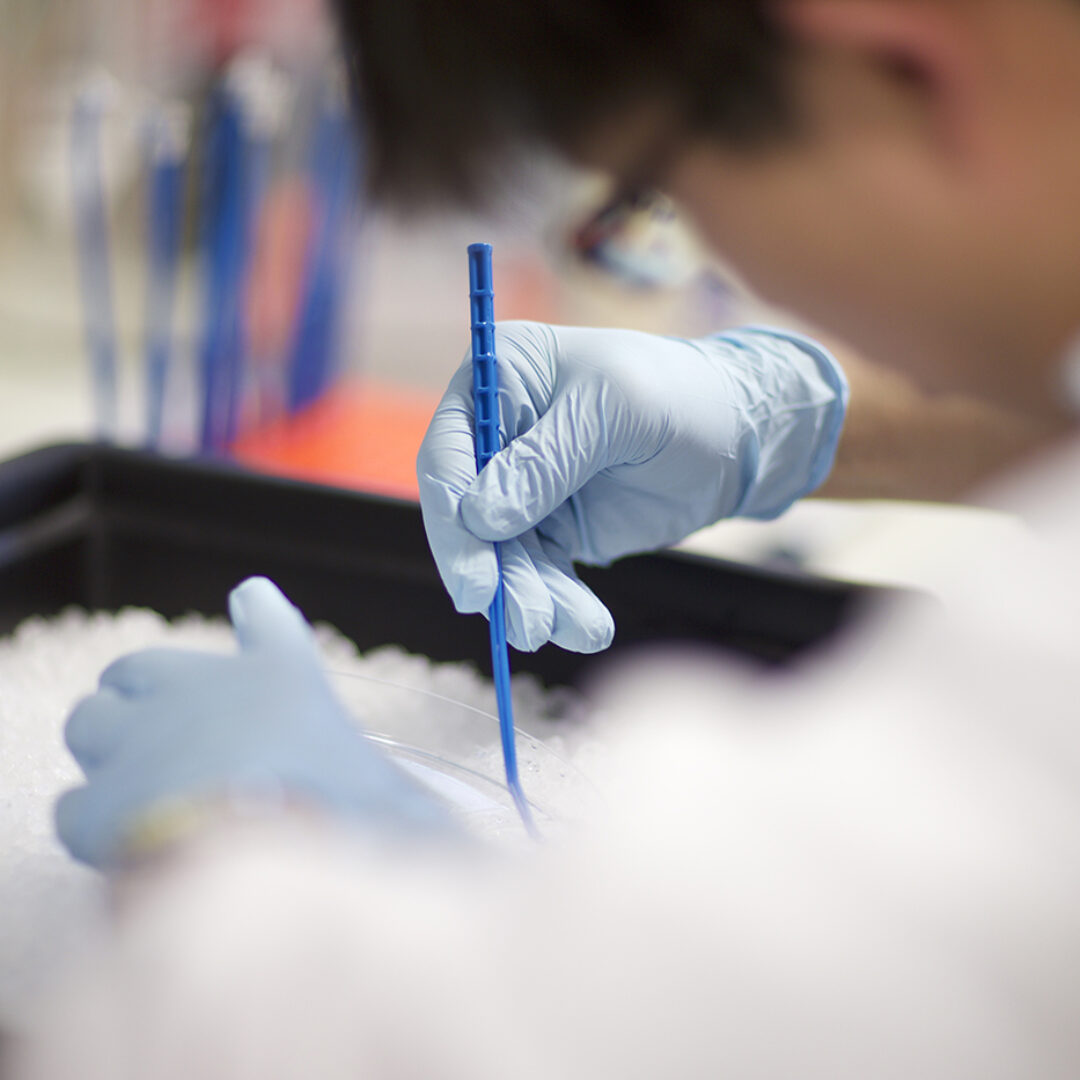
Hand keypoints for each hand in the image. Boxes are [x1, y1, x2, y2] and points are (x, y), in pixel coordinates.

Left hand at [56, 577, 453, 868]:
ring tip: (140, 785)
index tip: (253, 601)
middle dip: (140, 700)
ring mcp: (140, 740)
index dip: (259, 612)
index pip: (265, 619)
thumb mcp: (400, 800)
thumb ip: (412, 800)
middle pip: (135, 673)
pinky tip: (126, 839)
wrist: (273, 853)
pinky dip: (94, 819)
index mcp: (279, 675)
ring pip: (88, 725)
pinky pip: (74, 802)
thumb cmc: (347, 813)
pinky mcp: (97, 801)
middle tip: (168, 736)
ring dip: (108, 750)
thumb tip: (437, 814)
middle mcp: (202, 691)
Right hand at [418, 321, 846, 652]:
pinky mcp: (554, 528)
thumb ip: (546, 460)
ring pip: (504, 553)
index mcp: (502, 378)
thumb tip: (481, 518)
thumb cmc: (680, 394)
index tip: (474, 572)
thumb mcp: (615, 410)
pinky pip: (541, 572)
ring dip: (527, 595)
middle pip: (466, 512)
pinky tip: (583, 627)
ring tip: (556, 629)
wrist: (739, 436)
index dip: (452, 513)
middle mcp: (501, 433)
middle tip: (513, 618)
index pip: (451, 449)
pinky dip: (558, 602)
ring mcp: (524, 485)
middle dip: (490, 568)